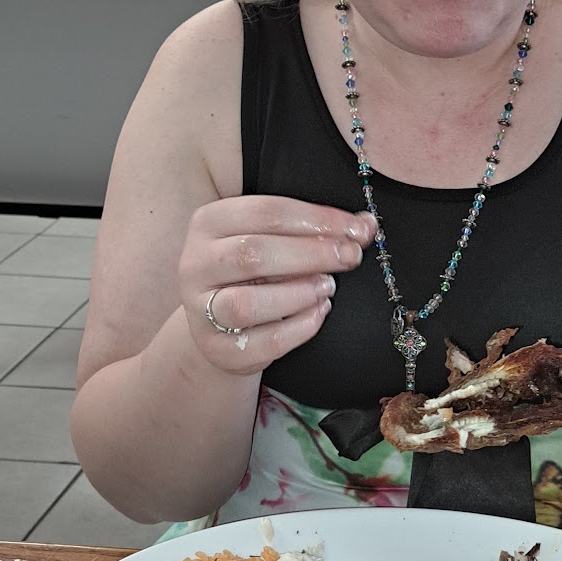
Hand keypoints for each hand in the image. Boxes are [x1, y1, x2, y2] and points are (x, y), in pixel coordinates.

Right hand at [179, 196, 374, 373]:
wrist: (221, 324)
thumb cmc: (254, 273)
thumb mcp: (273, 241)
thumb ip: (312, 230)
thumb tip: (365, 224)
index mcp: (209, 222)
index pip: (267, 212)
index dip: (318, 219)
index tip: (359, 228)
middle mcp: (196, 264)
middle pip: (254, 253)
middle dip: (312, 254)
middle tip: (351, 257)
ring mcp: (200, 310)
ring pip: (248, 303)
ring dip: (299, 293)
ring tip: (328, 287)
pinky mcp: (219, 348)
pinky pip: (264, 340)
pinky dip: (300, 327)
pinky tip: (320, 312)